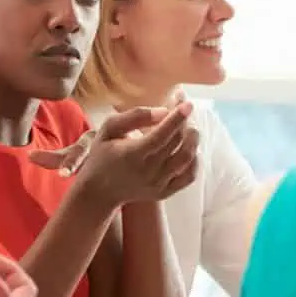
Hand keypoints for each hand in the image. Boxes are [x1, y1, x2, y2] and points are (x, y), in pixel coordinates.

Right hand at [27, 92, 189, 178]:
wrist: (100, 191)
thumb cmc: (103, 154)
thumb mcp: (109, 129)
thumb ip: (134, 117)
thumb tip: (163, 111)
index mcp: (132, 154)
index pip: (162, 135)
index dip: (177, 118)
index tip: (188, 104)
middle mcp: (148, 171)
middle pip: (177, 144)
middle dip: (186, 123)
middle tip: (185, 111)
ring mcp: (159, 184)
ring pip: (187, 158)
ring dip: (193, 139)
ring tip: (189, 127)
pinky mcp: (165, 192)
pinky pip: (189, 176)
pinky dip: (195, 159)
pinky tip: (189, 147)